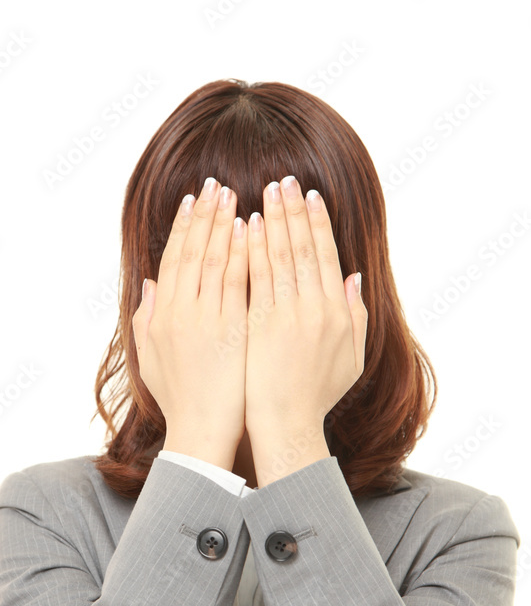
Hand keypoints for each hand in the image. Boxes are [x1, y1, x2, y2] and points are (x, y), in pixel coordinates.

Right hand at [132, 177, 248, 468]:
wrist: (200, 432)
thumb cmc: (180, 400)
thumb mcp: (151, 359)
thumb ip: (146, 319)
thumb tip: (149, 286)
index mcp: (160, 316)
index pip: (172, 259)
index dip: (183, 227)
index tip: (194, 200)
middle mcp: (179, 312)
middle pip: (193, 251)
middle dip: (205, 215)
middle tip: (216, 184)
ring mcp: (205, 319)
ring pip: (215, 260)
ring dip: (225, 225)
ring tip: (236, 196)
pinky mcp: (231, 330)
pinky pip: (239, 282)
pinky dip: (244, 254)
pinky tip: (253, 231)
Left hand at [244, 176, 367, 472]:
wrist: (286, 425)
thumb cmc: (316, 395)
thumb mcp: (351, 358)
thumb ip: (356, 316)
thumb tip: (353, 277)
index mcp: (338, 313)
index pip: (327, 255)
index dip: (318, 223)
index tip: (310, 196)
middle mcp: (315, 309)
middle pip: (304, 248)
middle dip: (294, 211)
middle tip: (285, 180)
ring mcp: (287, 316)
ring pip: (280, 256)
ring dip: (274, 220)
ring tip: (267, 191)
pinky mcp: (259, 324)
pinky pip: (256, 278)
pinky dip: (254, 249)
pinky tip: (248, 225)